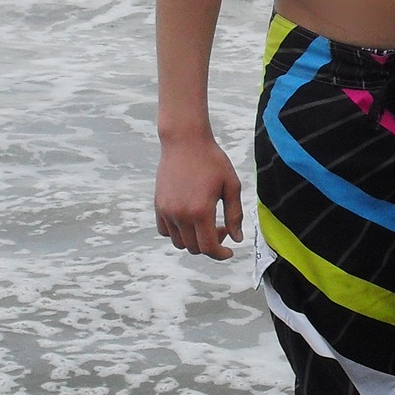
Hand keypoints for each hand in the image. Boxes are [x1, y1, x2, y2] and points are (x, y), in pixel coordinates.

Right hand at [155, 136, 243, 259]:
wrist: (184, 141)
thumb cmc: (211, 160)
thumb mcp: (231, 185)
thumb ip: (235, 214)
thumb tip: (237, 238)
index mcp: (201, 211)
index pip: (208, 247)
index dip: (220, 254)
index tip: (228, 252)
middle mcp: (180, 214)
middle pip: (194, 248)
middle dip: (210, 244)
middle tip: (222, 228)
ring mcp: (166, 211)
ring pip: (179, 242)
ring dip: (194, 240)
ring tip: (206, 223)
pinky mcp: (158, 205)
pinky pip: (165, 231)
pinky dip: (178, 232)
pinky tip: (189, 219)